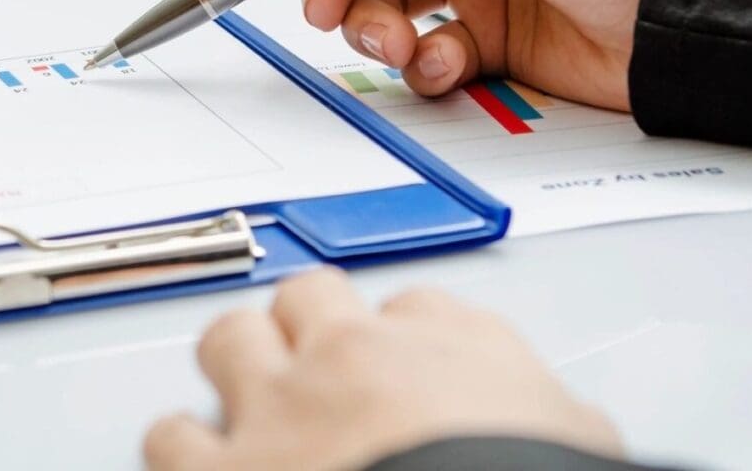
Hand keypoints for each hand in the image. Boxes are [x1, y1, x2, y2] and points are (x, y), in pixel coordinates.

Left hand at [144, 269, 621, 470]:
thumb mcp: (578, 437)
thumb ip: (546, 411)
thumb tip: (560, 428)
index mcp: (453, 345)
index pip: (418, 308)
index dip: (401, 340)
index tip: (399, 362)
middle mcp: (360, 356)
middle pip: (311, 297)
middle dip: (307, 329)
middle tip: (313, 369)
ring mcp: (285, 406)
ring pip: (230, 339)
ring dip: (234, 370)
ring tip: (245, 403)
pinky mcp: (227, 467)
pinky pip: (173, 436)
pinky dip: (181, 450)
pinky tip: (195, 461)